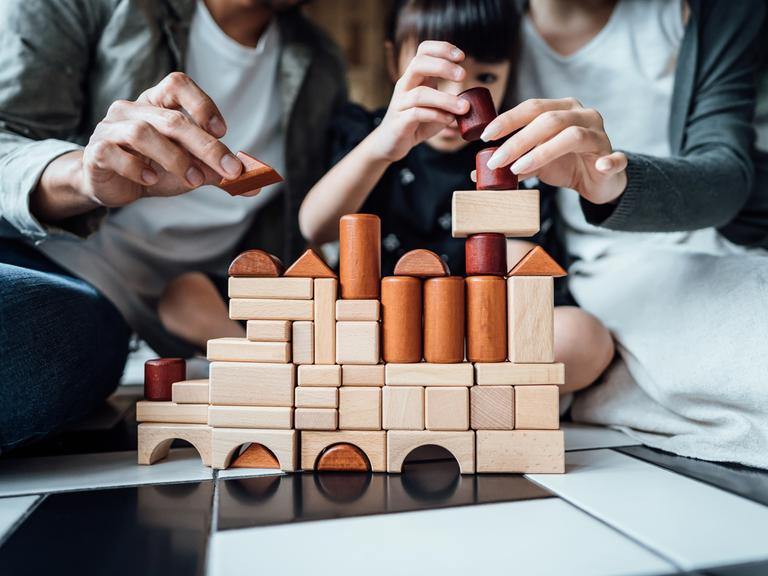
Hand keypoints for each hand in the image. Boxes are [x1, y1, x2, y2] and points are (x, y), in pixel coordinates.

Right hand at [80, 72, 243, 207]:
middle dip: (206, 146)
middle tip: (229, 170)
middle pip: (172, 118)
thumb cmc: (154, 168)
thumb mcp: (190, 168)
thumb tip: (255, 185)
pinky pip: (114, 153)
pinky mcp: (96, 152)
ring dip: (174, 159)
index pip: (178, 83)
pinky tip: (151, 181)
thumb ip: (219, 172)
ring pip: (143, 132)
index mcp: (156, 103)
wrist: (113, 186)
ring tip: (192, 180)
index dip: (202, 104)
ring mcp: (110, 128)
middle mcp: (131, 109)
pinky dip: (137, 168)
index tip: (223, 132)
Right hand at [366, 41, 469, 161]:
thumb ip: (450, 100)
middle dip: (443, 66)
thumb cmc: (416, 123)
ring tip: (464, 108)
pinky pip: (416, 114)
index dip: (442, 48)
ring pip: (420, 94)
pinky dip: (436, 115)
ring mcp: (400, 104)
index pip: (424, 50)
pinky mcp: (399, 122)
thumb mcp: (436, 107)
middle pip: (418, 63)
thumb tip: (474, 100)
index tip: (461, 57)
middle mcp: (405, 86)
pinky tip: (449, 120)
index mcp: (415, 78)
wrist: (391, 143)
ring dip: (446, 99)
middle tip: (463, 76)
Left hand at [480, 98, 627, 203]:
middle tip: (495, 160)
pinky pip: (614, 158)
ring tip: (518, 169)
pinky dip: (608, 161)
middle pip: (548, 120)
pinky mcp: (613, 157)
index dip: (508, 119)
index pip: (532, 107)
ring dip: (543, 152)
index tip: (485, 136)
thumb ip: (511, 162)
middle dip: (518, 140)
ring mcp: (600, 135)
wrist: (597, 181)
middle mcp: (582, 115)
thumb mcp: (534, 162)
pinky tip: (599, 166)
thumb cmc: (564, 164)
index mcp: (562, 109)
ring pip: (573, 135)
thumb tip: (477, 171)